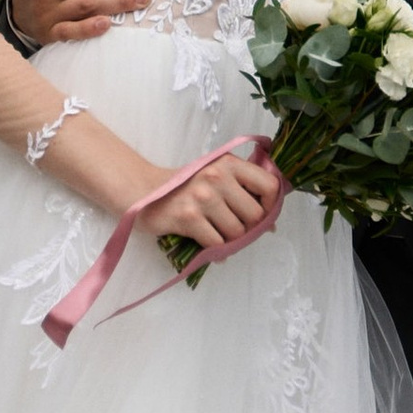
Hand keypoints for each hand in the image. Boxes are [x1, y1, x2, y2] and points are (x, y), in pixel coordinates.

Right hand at [152, 144, 283, 252]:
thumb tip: (270, 223)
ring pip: (237, 233)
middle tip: (233, 228)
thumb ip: (242, 190)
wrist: (142, 189)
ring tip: (216, 232)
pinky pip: (216, 244)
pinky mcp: (188, 217)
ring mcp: (202, 197)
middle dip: (248, 228)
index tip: (260, 214)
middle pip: (255, 215)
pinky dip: (214, 249)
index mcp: (229, 163)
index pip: (270, 185)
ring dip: (229, 240)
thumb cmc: (183, 185)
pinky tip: (205, 241)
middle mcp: (218, 176)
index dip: (270, 205)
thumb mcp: (215, 175)